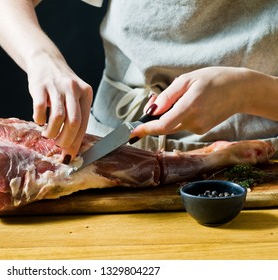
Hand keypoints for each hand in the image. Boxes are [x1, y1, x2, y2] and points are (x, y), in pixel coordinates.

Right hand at [27, 53, 92, 161]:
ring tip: (47, 133)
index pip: (83, 123)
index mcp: (85, 93)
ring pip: (58, 117)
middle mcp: (73, 89)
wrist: (45, 61)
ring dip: (51, 132)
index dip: (76, 142)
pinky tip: (39, 120)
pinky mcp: (40, 86)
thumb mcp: (74, 96)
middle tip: (58, 145)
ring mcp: (56, 87)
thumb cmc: (61, 86)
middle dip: (65, 140)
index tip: (69, 155)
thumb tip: (71, 147)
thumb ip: (75, 116)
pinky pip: (40, 108)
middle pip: (73, 122)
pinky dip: (39, 119)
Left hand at [130, 67, 254, 138]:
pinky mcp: (201, 130)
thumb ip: (168, 96)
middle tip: (154, 99)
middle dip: (154, 116)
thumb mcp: (188, 79)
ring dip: (167, 114)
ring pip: (173, 124)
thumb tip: (152, 111)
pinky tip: (189, 103)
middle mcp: (194, 122)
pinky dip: (178, 116)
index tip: (132, 132)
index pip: (163, 125)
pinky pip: (182, 124)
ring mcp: (198, 128)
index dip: (146, 129)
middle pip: (164, 125)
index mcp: (190, 107)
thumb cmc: (215, 80)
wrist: (241, 90)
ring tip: (179, 96)